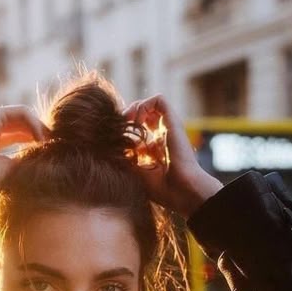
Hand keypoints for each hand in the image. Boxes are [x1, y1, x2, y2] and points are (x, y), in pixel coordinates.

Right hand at [0, 106, 49, 205]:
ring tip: (49, 141)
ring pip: (22, 115)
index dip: (36, 138)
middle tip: (54, 143)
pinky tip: (40, 137)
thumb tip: (46, 157)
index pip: (19, 133)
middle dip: (40, 131)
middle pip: (22, 123)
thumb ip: (26, 159)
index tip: (50, 149)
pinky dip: (33, 123)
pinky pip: (19, 112)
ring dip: (39, 126)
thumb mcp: (13, 169)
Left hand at [123, 95, 222, 217]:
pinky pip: (159, 100)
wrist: (181, 190)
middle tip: (120, 129)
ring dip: (134, 109)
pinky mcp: (173, 121)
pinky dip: (144, 106)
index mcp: (155, 147)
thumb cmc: (160, 188)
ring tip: (128, 124)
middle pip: (142, 112)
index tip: (116, 139)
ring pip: (150, 103)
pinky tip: (138, 123)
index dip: (124, 128)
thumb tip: (110, 142)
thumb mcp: (135, 170)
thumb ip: (124, 155)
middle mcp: (162, 134)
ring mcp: (169, 127)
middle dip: (127, 116)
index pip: (138, 127)